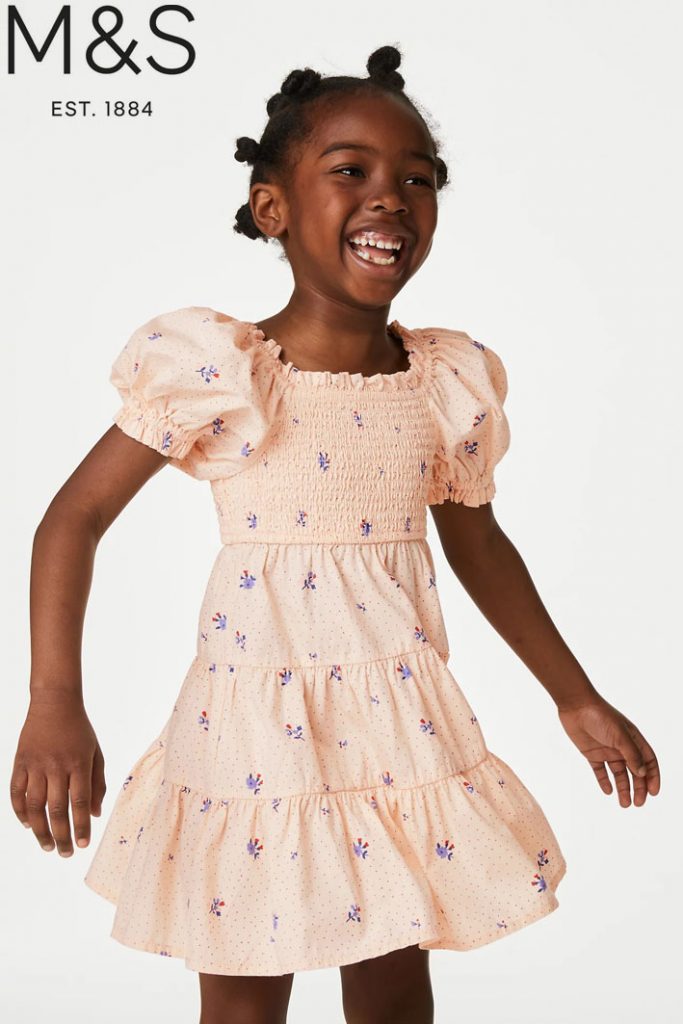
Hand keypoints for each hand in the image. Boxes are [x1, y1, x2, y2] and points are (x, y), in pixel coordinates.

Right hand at [10, 697, 106, 855]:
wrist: (54, 703)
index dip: (80, 826)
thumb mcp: (96, 753)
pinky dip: (20, 811)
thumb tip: (95, 814)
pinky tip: (28, 824)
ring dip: (40, 830)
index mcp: (79, 764)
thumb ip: (97, 783)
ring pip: (35, 806)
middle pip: (56, 809)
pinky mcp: (20, 762)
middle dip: (61, 835)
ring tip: (47, 846)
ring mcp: (36, 765)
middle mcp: (56, 766)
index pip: (79, 802)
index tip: (82, 845)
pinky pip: (16, 792)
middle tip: (64, 853)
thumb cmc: (80, 731)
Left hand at [556, 692, 659, 806]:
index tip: (653, 792)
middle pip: (635, 771)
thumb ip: (631, 754)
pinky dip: (604, 782)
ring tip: (625, 804)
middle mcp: (622, 747)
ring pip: (619, 774)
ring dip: (623, 788)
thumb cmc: (600, 716)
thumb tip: (642, 773)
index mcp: (633, 739)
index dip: (653, 776)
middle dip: (639, 788)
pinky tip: (608, 791)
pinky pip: (600, 771)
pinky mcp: (592, 753)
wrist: (575, 706)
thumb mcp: (619, 735)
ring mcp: (607, 751)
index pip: (648, 761)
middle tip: (638, 803)